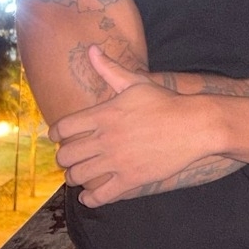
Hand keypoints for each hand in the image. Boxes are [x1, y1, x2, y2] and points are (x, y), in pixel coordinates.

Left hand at [49, 45, 212, 205]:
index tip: (58, 137)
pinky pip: (100, 196)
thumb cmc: (164, 102)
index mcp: (103, 114)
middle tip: (69, 157)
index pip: (62, 128)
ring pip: (78, 176)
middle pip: (65, 155)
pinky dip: (90, 199)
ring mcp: (116, 161)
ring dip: (74, 177)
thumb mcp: (136, 82)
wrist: (193, 126)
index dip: (55, 134)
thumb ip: (109, 68)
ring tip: (78, 175)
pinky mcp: (130, 179)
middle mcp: (105, 139)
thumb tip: (92, 48)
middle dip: (63, 157)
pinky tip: (89, 196)